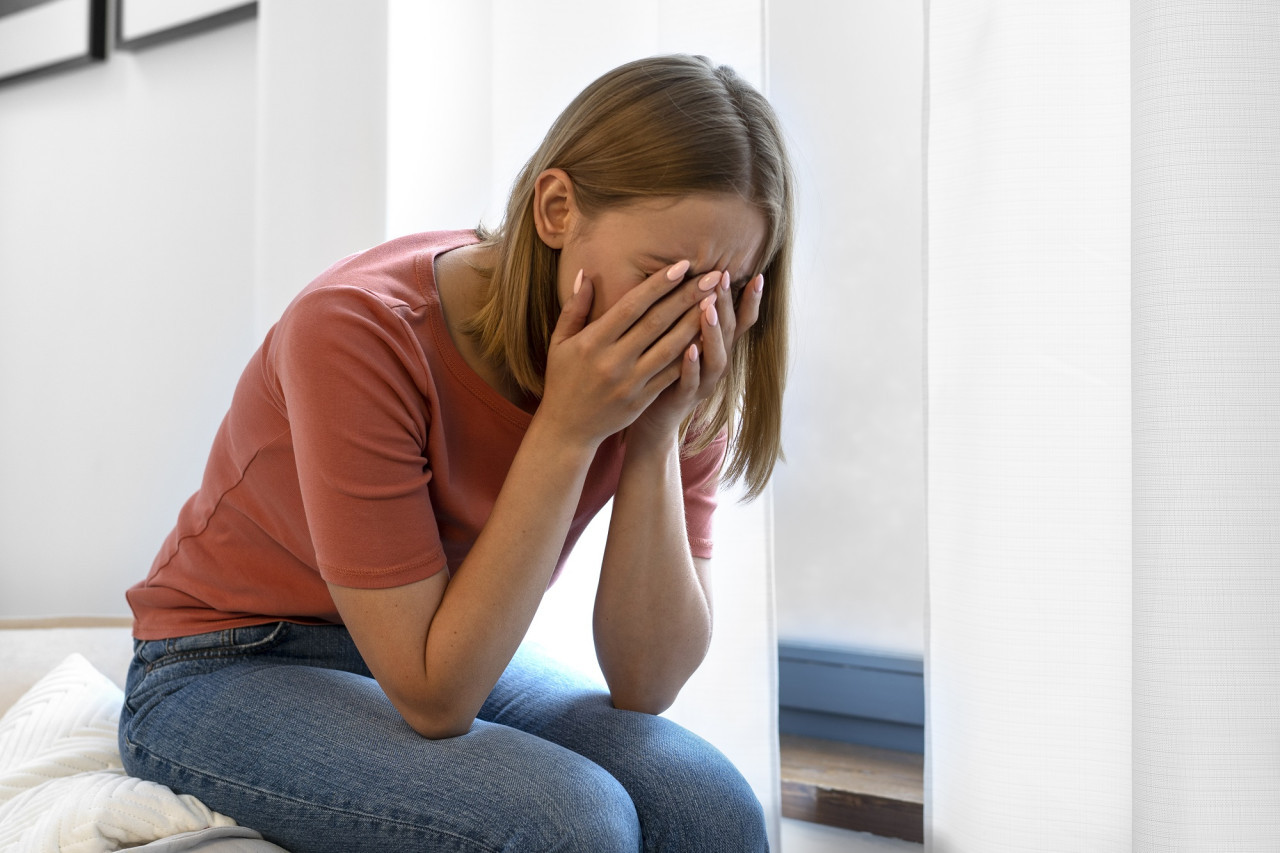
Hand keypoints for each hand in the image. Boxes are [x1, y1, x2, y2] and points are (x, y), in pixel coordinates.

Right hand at [537, 261, 715, 449]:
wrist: (566, 429)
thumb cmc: (562, 380)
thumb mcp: (560, 342)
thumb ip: (574, 308)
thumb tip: (585, 273)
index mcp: (593, 341)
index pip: (632, 306)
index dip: (659, 285)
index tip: (682, 266)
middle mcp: (613, 360)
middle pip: (657, 322)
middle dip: (687, 297)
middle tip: (712, 276)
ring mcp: (630, 382)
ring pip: (670, 348)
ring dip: (696, 323)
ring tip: (716, 301)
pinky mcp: (642, 400)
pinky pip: (671, 374)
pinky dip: (690, 355)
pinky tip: (707, 337)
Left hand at [626, 269, 765, 449]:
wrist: (653, 417)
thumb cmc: (666, 369)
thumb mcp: (682, 339)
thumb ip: (691, 314)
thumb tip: (694, 276)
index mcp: (718, 348)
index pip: (741, 321)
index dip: (751, 301)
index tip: (757, 275)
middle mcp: (717, 364)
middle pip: (729, 333)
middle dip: (727, 304)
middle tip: (723, 277)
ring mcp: (704, 383)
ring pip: (717, 358)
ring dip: (713, 333)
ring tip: (708, 309)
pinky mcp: (684, 399)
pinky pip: (691, 382)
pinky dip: (692, 366)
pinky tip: (688, 349)